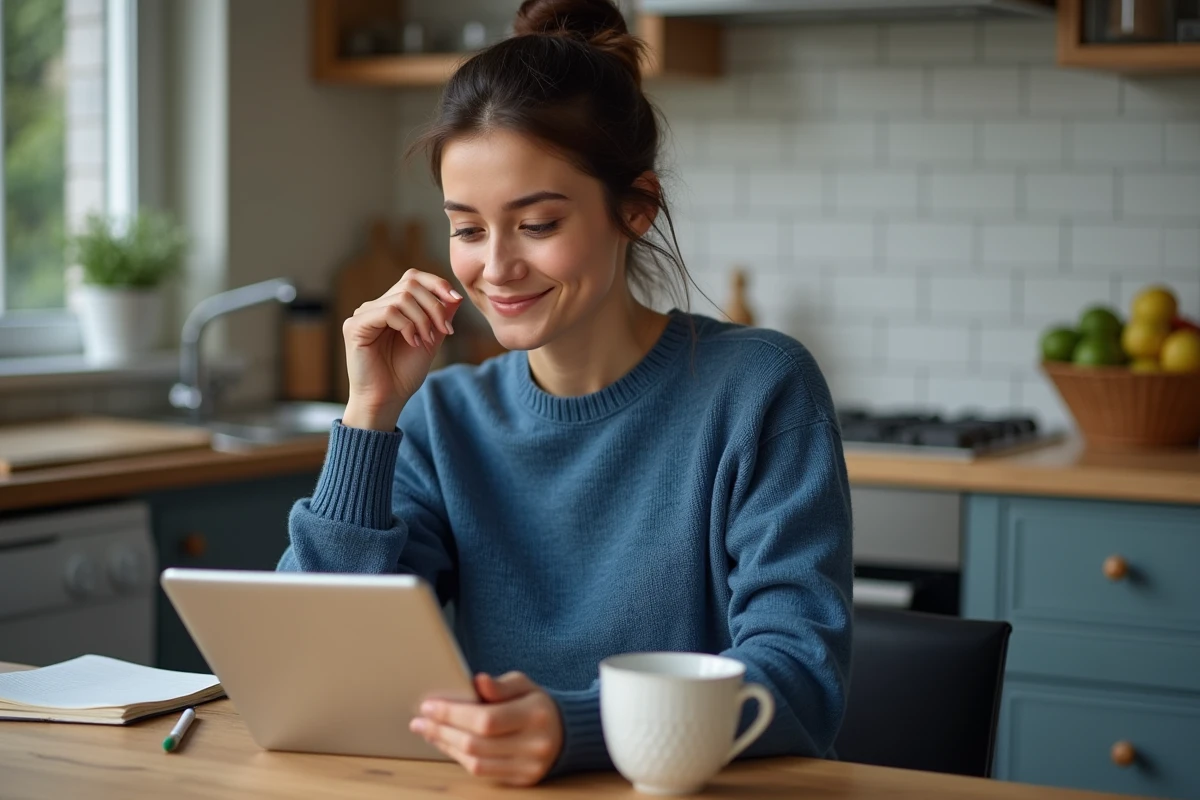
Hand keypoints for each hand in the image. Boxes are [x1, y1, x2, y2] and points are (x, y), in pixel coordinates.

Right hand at [341, 270, 462, 429]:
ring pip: (402, 298)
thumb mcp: (431, 340)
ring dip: (423, 320)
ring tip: (426, 341)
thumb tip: (454, 295)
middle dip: (434, 306)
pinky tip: (412, 342)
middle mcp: (375, 306)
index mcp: (391, 306)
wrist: (388, 400)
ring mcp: (363, 314)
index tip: (456, 300)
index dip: (437, 283)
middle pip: (410, 285)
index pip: (413, 278)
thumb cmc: (404, 373)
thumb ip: (440, 316)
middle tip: (444, 330)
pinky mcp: (354, 326)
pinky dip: (407, 326)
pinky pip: (388, 312)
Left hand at [409, 672, 563, 785]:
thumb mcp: (524, 685)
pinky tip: (447, 744)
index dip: (453, 714)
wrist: (566, 733)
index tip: (428, 706)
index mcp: (535, 715)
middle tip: (419, 720)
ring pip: (476, 762)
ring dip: (446, 746)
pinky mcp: (522, 780)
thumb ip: (500, 685)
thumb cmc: (537, 704)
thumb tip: (476, 681)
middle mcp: (535, 744)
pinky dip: (460, 757)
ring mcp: (529, 767)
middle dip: (442, 730)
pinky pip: (483, 772)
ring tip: (428, 731)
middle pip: (476, 743)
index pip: (486, 719)